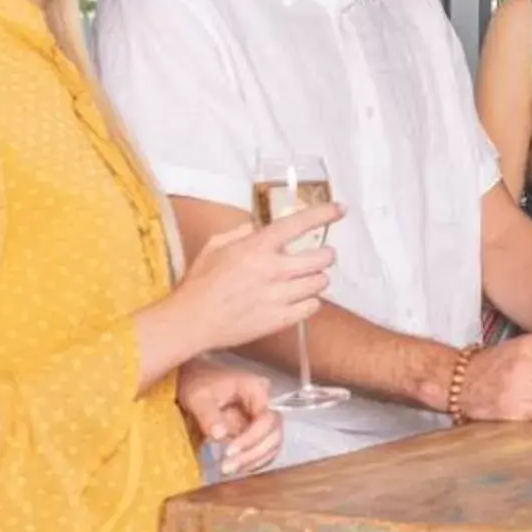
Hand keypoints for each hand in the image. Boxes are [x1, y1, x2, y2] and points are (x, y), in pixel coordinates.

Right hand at [167, 204, 339, 356]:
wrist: (191, 322)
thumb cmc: (200, 284)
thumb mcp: (214, 247)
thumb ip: (240, 233)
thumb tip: (257, 228)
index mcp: (256, 247)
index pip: (298, 224)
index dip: (323, 214)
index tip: (340, 209)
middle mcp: (272, 269)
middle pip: (321, 258)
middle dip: (325, 255)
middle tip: (320, 257)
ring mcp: (278, 296)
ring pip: (320, 282)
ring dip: (317, 279)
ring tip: (304, 280)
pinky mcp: (280, 319)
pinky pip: (313, 306)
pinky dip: (310, 302)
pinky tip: (298, 300)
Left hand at [179, 362, 283, 475]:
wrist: (197, 385)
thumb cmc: (198, 385)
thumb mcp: (198, 396)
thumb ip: (209, 414)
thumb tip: (220, 436)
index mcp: (256, 389)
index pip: (266, 418)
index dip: (251, 437)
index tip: (228, 451)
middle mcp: (266, 404)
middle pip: (273, 433)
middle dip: (252, 453)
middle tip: (227, 467)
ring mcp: (264, 420)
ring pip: (272, 445)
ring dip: (252, 461)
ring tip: (227, 470)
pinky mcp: (259, 433)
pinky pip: (264, 451)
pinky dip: (252, 462)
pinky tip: (235, 469)